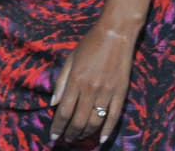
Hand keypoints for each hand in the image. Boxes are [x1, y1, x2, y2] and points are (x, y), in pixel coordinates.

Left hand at [49, 21, 136, 144]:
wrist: (115, 35)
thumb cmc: (89, 44)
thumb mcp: (70, 59)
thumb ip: (61, 81)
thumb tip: (53, 103)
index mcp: (75, 80)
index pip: (64, 111)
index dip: (57, 126)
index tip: (53, 136)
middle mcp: (90, 89)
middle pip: (78, 120)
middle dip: (70, 133)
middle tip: (65, 140)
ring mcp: (107, 92)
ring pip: (94, 121)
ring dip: (85, 133)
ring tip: (78, 138)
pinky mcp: (121, 93)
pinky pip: (114, 117)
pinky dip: (107, 130)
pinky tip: (100, 140)